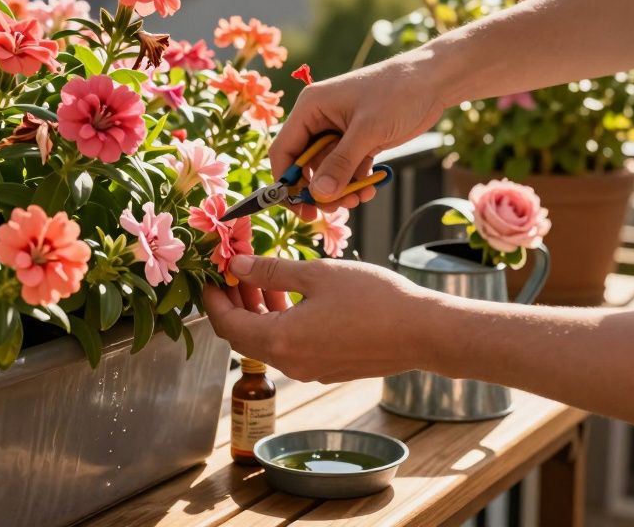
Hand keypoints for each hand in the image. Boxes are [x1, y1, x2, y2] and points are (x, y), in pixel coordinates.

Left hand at [203, 254, 440, 382]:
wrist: (424, 332)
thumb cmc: (374, 299)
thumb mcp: (317, 274)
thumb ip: (272, 271)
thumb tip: (237, 264)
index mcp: (281, 340)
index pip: (227, 325)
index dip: (212, 299)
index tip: (210, 275)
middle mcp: (290, 363)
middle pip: (242, 338)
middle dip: (233, 304)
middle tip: (234, 272)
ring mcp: (309, 370)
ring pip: (267, 343)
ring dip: (257, 313)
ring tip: (261, 279)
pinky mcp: (327, 369)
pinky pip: (290, 348)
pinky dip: (279, 324)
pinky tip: (290, 298)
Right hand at [273, 57, 444, 213]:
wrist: (433, 81)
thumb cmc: (398, 92)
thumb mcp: (368, 130)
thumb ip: (341, 163)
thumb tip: (319, 194)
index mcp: (310, 108)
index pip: (284, 150)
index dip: (286, 182)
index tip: (300, 208)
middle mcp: (319, 120)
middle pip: (305, 166)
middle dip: (319, 190)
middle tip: (334, 209)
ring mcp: (338, 131)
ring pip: (328, 171)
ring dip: (340, 189)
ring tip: (359, 198)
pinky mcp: (358, 140)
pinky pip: (347, 169)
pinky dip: (355, 182)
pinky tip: (370, 189)